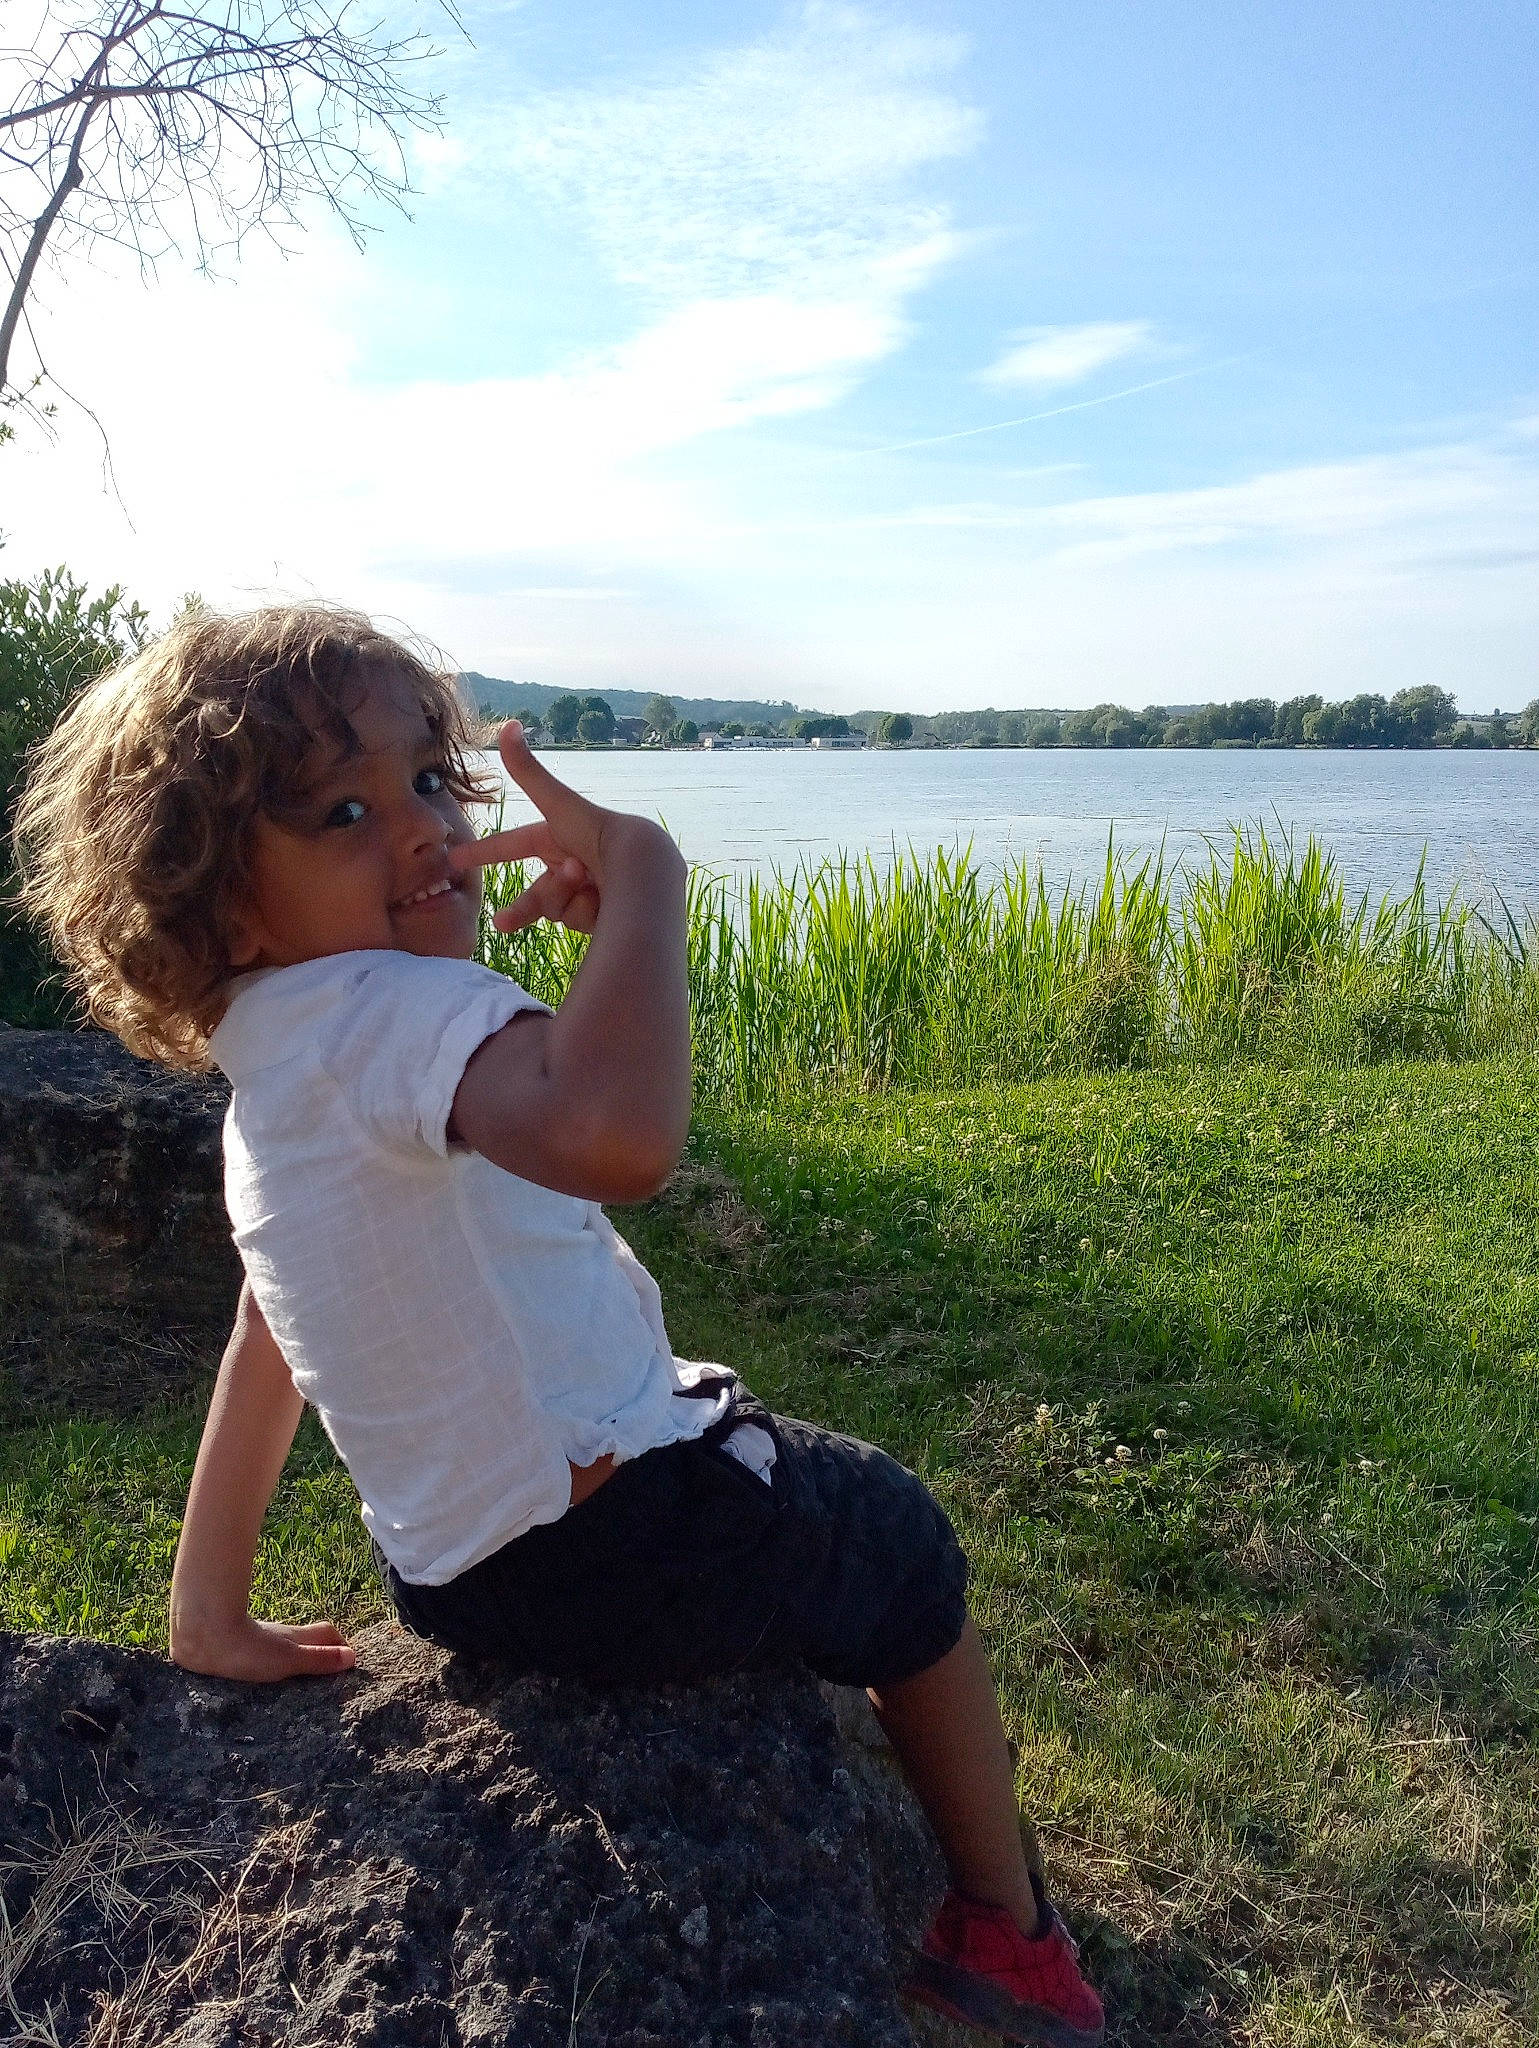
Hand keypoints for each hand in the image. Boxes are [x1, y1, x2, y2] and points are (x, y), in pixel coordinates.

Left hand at [170, 1613, 355, 1682]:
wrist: (203, 1637)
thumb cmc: (248, 1650)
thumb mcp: (290, 1660)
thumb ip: (320, 1659)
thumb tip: (353, 1657)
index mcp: (296, 1637)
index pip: (328, 1633)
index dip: (340, 1644)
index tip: (348, 1662)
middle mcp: (279, 1635)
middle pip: (307, 1639)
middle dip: (319, 1652)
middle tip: (327, 1675)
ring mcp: (257, 1640)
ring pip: (282, 1646)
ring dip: (293, 1659)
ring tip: (296, 1684)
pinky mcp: (235, 1649)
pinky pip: (259, 1656)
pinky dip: (269, 1664)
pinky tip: (261, 1680)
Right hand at [451, 722, 605, 934]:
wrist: (643, 868)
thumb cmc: (599, 833)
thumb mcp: (558, 805)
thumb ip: (528, 772)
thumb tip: (507, 723)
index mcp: (560, 837)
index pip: (515, 844)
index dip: (486, 851)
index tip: (457, 860)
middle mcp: (575, 862)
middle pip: (539, 891)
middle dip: (521, 908)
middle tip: (502, 923)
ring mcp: (590, 890)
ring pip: (557, 906)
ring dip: (563, 897)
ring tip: (584, 882)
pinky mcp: (606, 914)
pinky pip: (579, 920)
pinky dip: (585, 912)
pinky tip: (601, 904)